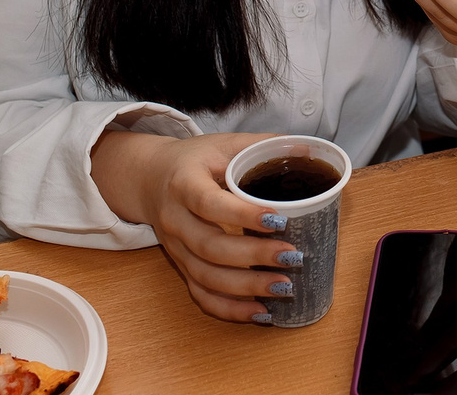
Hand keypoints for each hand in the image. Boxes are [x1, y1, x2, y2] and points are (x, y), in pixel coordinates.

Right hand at [90, 130, 303, 323]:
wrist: (149, 179)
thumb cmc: (194, 160)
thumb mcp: (223, 143)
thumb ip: (263, 145)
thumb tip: (308, 148)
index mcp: (184, 183)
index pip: (210, 203)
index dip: (242, 215)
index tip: (279, 220)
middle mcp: (175, 219)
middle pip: (209, 246)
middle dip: (252, 257)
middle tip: (292, 258)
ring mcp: (176, 247)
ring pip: (205, 276)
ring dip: (246, 288)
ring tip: (284, 287)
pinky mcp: (180, 266)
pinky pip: (201, 295)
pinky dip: (230, 309)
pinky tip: (260, 312)